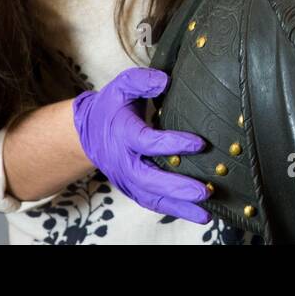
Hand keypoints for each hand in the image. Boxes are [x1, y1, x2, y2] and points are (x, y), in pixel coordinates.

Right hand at [72, 67, 211, 223]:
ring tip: (206, 215)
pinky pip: (152, 202)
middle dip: (176, 188)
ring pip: (151, 198)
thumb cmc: (112, 106)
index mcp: (122, 134)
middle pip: (148, 179)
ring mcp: (126, 179)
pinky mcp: (132, 188)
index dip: (173, 143)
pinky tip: (196, 214)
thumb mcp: (123, 85)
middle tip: (203, 192)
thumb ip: (143, 81)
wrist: (88, 132)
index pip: (147, 142)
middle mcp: (123, 161)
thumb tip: (165, 82)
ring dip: (179, 208)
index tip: (200, 143)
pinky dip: (173, 210)